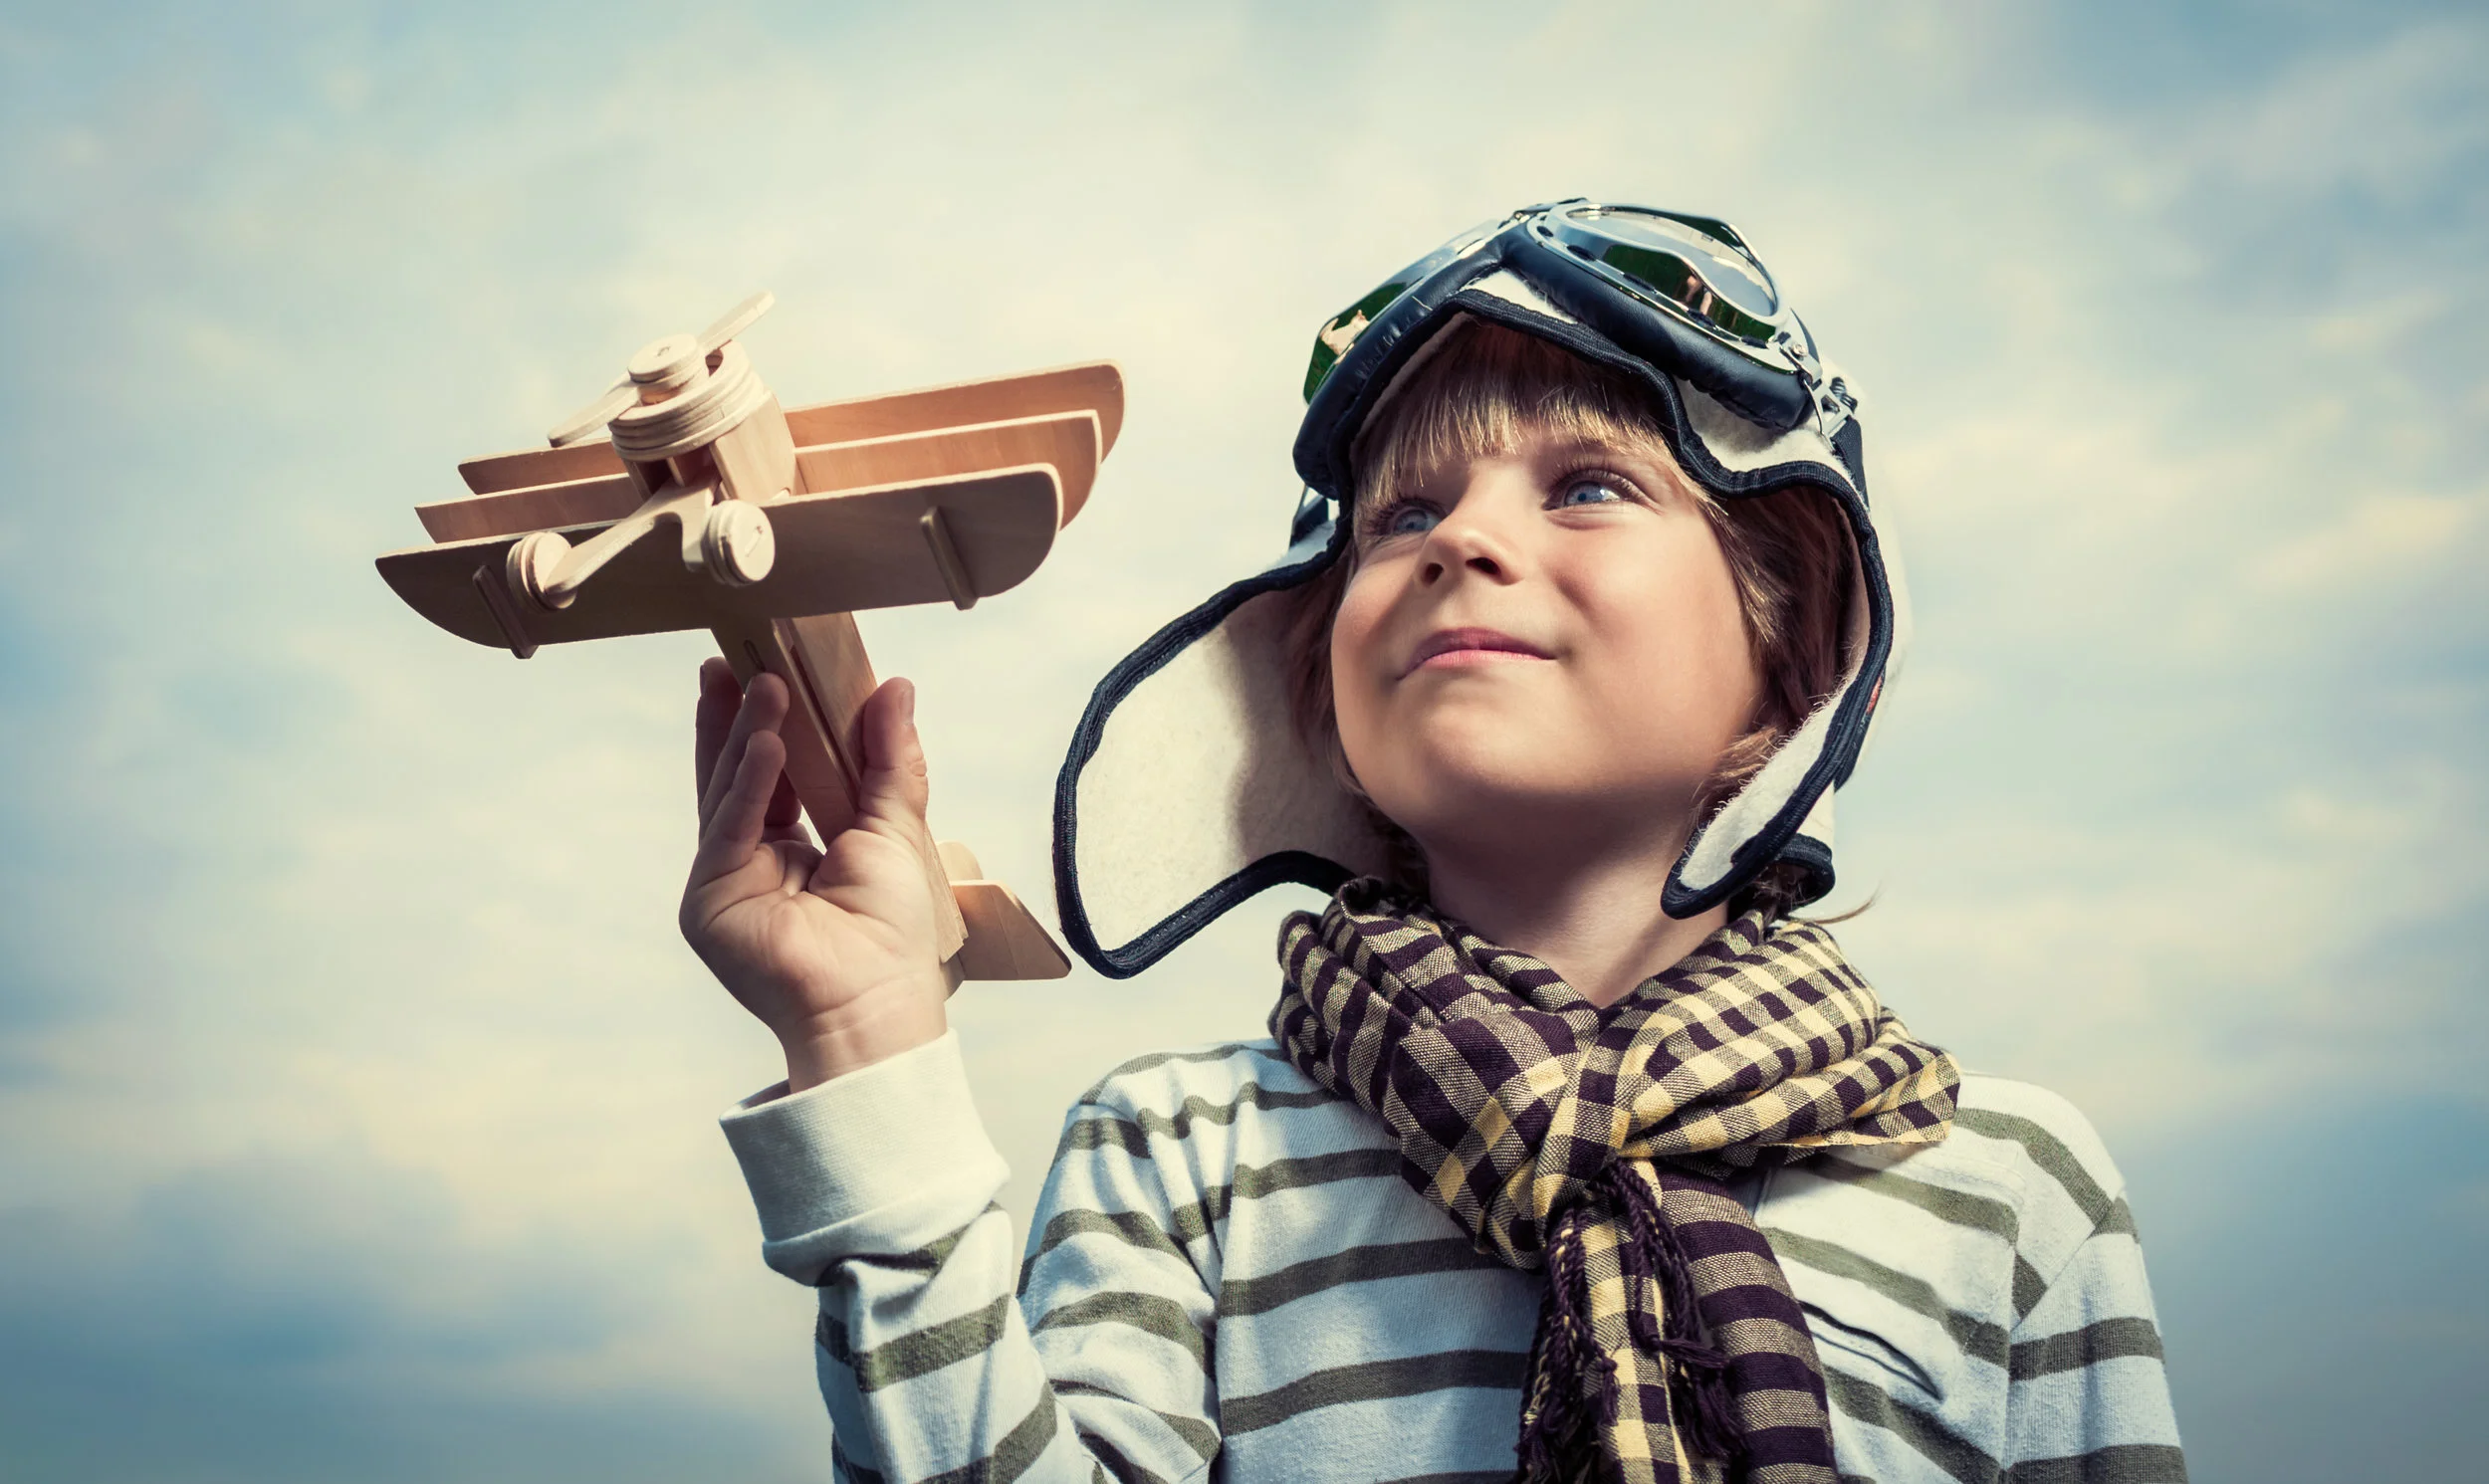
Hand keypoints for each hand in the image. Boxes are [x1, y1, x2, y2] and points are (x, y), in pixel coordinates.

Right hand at [680, 658, 949, 1089]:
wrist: (877, 1006)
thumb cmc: (892, 934)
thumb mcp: (896, 827)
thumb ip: (890, 758)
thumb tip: (894, 686)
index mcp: (794, 847)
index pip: (777, 769)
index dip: (776, 718)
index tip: (774, 662)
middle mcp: (752, 860)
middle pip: (738, 772)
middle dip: (739, 714)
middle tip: (739, 654)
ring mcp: (724, 879)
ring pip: (729, 790)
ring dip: (746, 733)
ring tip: (763, 682)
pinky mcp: (710, 899)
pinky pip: (729, 826)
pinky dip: (747, 782)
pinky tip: (766, 742)